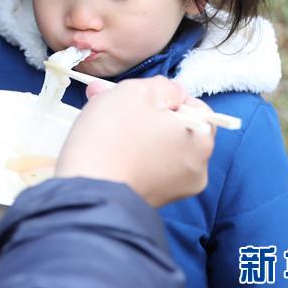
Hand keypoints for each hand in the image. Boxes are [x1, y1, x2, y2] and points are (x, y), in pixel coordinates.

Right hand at [55, 76, 215, 206]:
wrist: (86, 190)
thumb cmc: (113, 138)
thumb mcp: (137, 92)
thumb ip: (164, 86)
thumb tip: (174, 93)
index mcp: (201, 140)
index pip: (193, 107)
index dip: (165, 96)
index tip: (138, 96)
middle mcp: (196, 169)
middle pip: (173, 128)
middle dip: (144, 114)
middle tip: (110, 103)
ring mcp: (173, 189)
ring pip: (156, 148)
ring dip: (134, 133)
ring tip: (101, 127)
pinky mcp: (151, 201)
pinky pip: (144, 168)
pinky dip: (129, 157)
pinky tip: (104, 149)